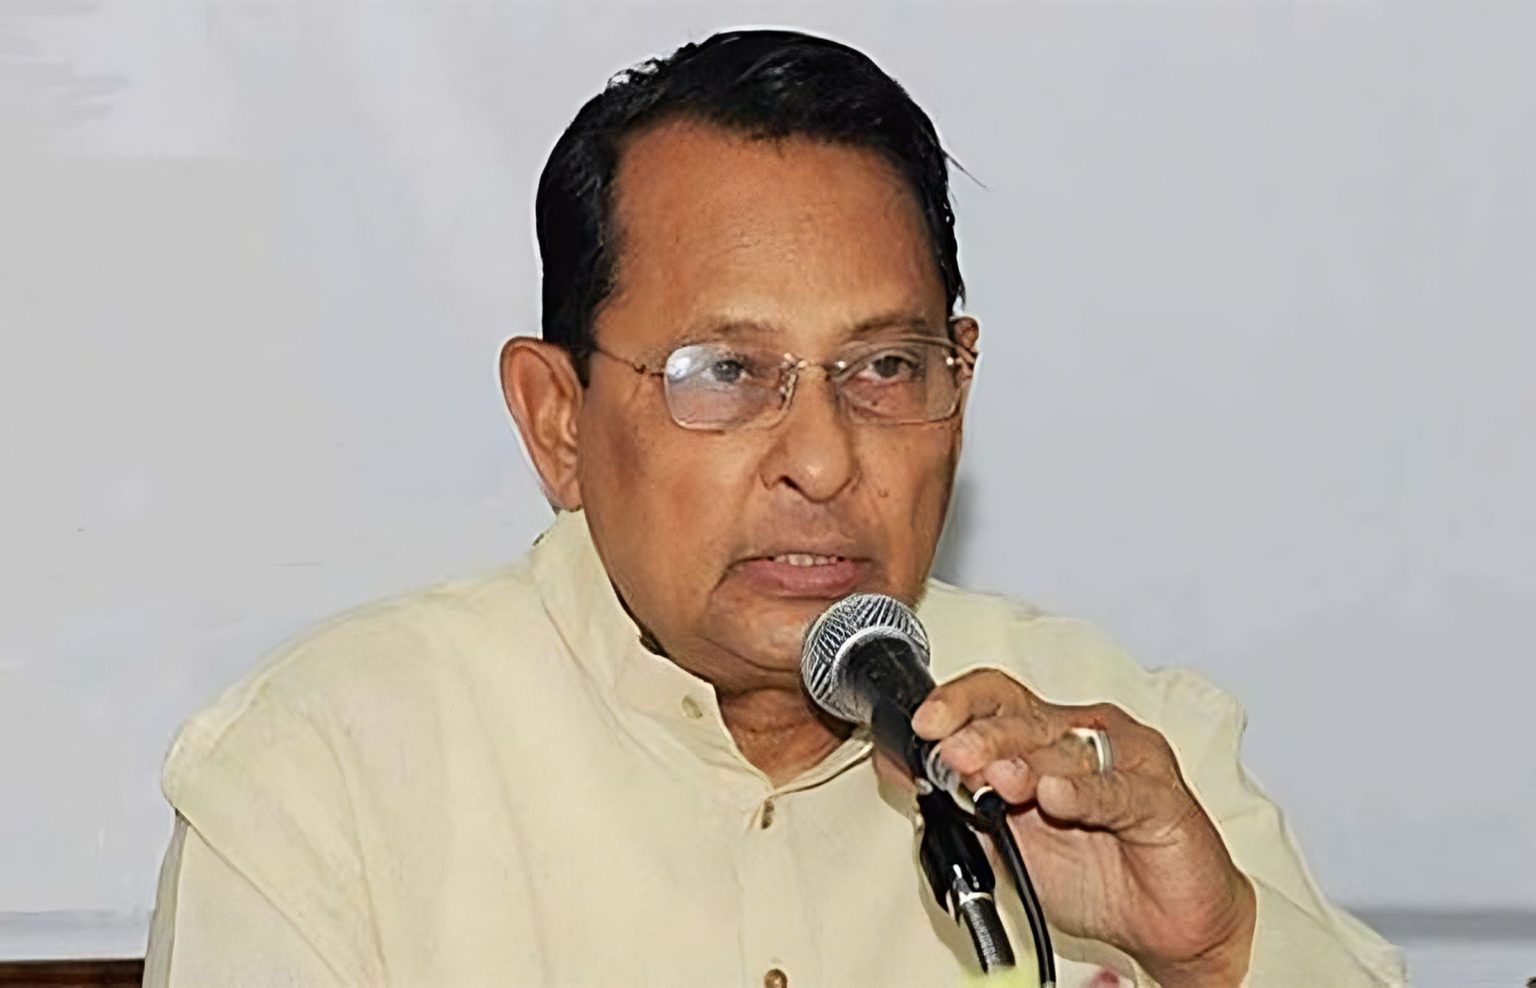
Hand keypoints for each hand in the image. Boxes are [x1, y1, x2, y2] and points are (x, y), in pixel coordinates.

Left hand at [911, 670, 1256, 986]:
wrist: (1166, 926)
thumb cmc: (1097, 875)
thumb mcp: (1008, 839)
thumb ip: (959, 803)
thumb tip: (901, 768)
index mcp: (1048, 736)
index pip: (998, 696)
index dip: (959, 702)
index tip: (924, 724)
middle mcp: (1087, 736)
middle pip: (1026, 717)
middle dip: (982, 735)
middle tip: (951, 754)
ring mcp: (1128, 760)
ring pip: (1067, 748)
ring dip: (1024, 761)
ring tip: (996, 779)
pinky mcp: (1162, 798)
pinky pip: (1117, 789)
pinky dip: (1082, 792)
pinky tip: (1055, 797)